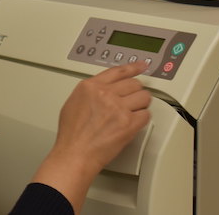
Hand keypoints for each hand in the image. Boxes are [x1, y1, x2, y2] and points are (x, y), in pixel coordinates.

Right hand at [32, 61, 150, 211]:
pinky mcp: (128, 123)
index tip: (141, 65)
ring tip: (132, 113)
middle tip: (132, 100)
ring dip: (140, 105)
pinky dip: (142, 119)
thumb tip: (102, 89)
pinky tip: (132, 124)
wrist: (75, 153)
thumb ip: (90, 91)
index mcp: (90, 86)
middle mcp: (105, 93)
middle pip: (134, 83)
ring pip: (144, 97)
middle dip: (135, 92)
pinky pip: (146, 115)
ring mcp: (118, 107)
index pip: (118, 71)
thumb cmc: (72, 134)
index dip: (133, 67)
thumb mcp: (73, 102)